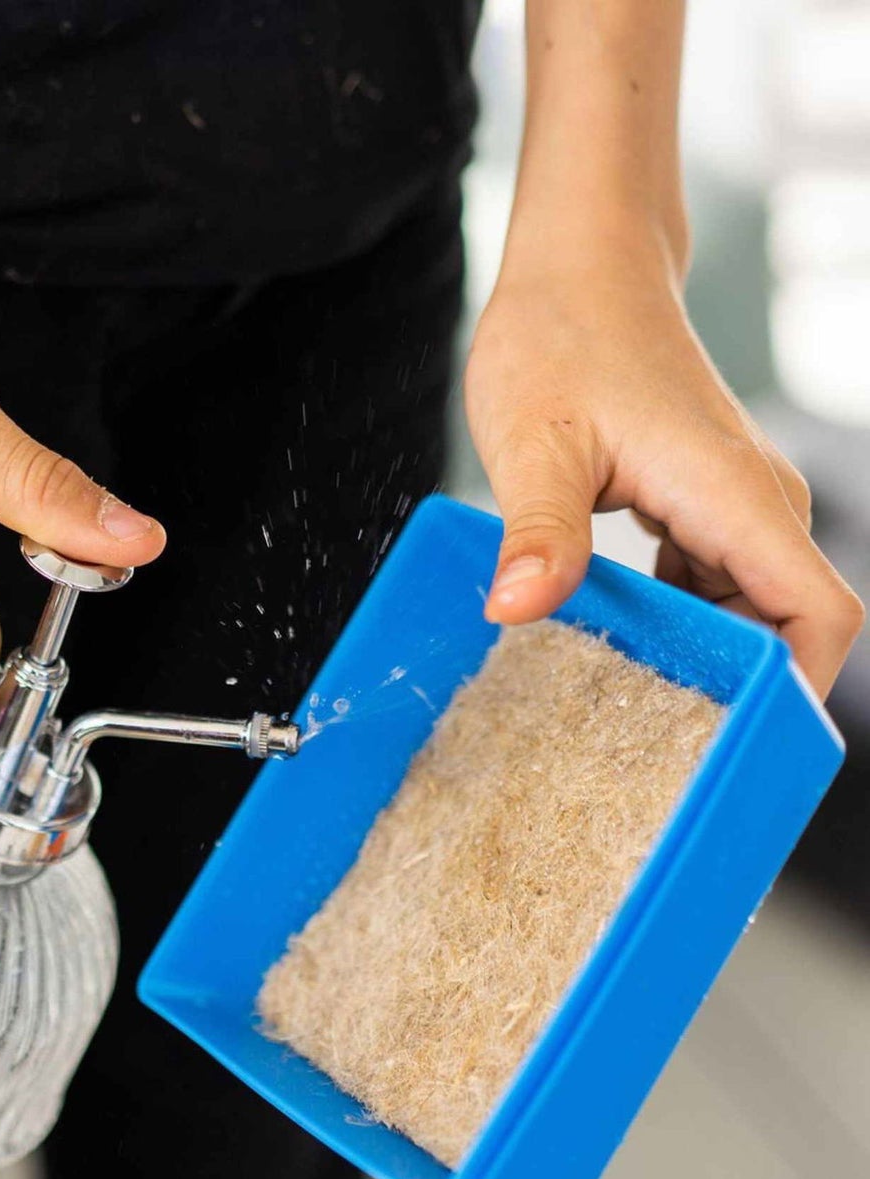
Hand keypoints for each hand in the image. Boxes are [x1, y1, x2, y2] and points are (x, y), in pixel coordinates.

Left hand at [465, 240, 862, 698]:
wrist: (580, 271)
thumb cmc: (561, 336)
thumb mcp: (534, 441)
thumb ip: (539, 529)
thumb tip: (517, 608)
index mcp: (735, 496)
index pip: (818, 616)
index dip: (795, 688)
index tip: (730, 740)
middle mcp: (753, 504)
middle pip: (783, 628)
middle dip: (732, 691)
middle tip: (647, 749)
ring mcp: (732, 505)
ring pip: (745, 610)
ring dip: (697, 659)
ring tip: (621, 709)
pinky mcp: (703, 505)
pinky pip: (710, 585)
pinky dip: (673, 622)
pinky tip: (610, 646)